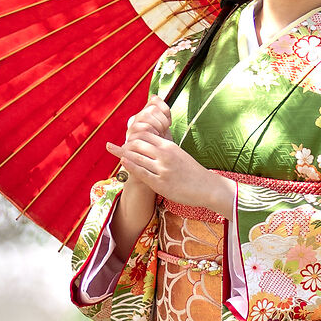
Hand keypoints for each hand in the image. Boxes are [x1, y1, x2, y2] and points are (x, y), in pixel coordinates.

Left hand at [106, 98, 234, 217]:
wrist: (207, 186)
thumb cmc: (192, 171)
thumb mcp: (178, 153)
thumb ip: (164, 148)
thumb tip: (150, 143)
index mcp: (168, 146)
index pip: (144, 134)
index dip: (132, 135)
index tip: (125, 138)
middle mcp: (164, 155)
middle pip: (137, 144)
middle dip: (125, 144)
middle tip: (116, 146)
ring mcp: (162, 169)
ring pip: (136, 157)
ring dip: (122, 153)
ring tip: (112, 149)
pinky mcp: (160, 184)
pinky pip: (141, 173)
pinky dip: (130, 166)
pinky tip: (122, 162)